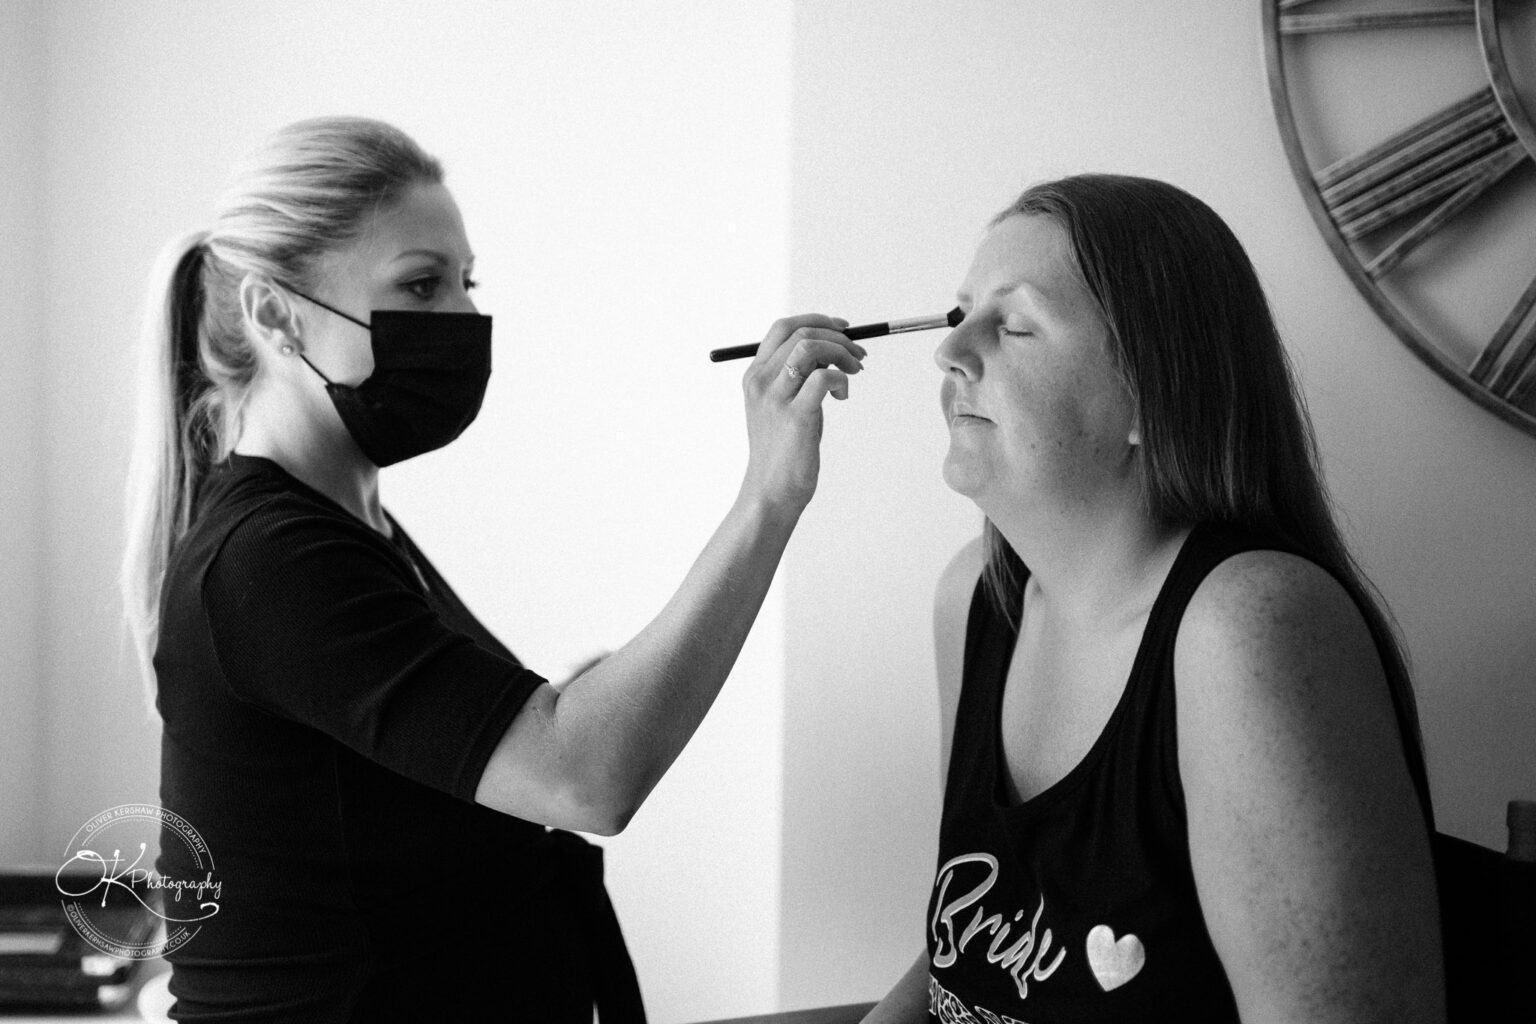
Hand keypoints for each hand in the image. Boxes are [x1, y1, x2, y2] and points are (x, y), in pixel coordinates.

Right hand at [738, 314, 864, 513]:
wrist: (772, 491)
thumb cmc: (783, 449)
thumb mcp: (783, 404)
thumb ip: (799, 375)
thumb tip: (832, 349)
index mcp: (754, 375)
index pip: (783, 327)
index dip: (817, 321)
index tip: (843, 329)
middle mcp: (761, 382)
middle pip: (802, 334)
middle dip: (838, 338)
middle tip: (857, 356)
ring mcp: (776, 398)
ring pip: (811, 348)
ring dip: (841, 353)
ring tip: (853, 372)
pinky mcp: (796, 417)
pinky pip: (824, 378)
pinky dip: (841, 380)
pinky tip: (842, 397)